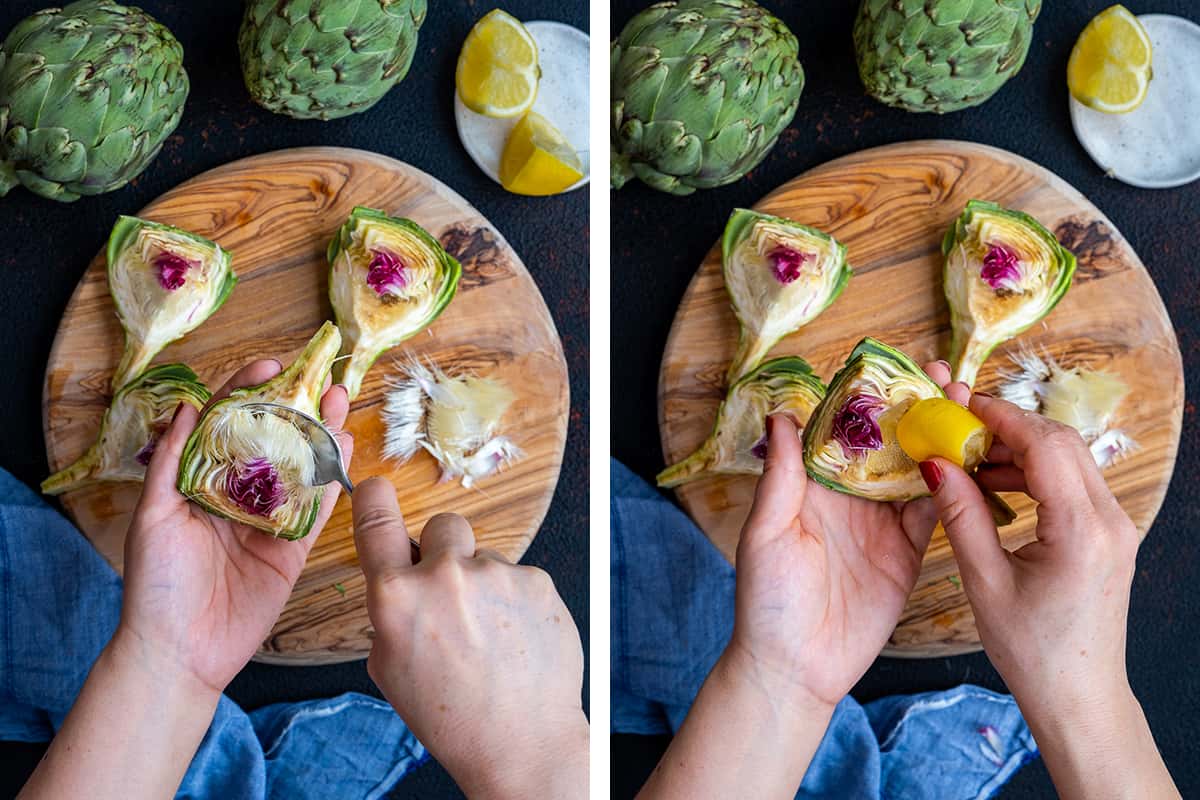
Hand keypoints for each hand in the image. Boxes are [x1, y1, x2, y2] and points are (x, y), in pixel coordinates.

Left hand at [117, 360, 352, 695]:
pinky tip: (346, 452)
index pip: (226, 426)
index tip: (270, 364)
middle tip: (321, 379)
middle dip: (297, 409)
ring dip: (322, 436)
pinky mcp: (292, 551)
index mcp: (201, 484)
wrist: (179, 651)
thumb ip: (171, 461)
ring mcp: (268, 524)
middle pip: (272, 442)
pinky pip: (317, 511)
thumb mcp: (152, 516)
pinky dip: (333, 482)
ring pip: (301, 470)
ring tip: (342, 403)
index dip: (248, 392)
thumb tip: (184, 406)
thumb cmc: (155, 586)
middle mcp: (238, 498)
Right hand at [351, 478, 587, 798]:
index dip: (374, 498)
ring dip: (485, 583)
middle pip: (444, 525)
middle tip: (455, 596)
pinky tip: (517, 639)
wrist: (521, 741)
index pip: (377, 521)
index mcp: (397, 598)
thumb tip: (404, 581)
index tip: (376, 488)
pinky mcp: (538, 580)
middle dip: (447, 551)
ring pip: (486, 557)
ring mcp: (497, 574)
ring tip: (493, 635)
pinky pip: (519, 576)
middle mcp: (446, 576)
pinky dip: (517, 600)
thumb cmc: (451, 716)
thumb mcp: (391, 667)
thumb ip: (392, 611)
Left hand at [729, 360, 956, 708]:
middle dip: (914, 408)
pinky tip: (975, 458)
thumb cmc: (768, 601)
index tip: (895, 365)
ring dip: (940, 438)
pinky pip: (934, 512)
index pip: (842, 429)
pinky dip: (955, 486)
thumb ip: (781, 477)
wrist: (795, 668)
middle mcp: (848, 498)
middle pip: (887, 443)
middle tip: (945, 375)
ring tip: (968, 403)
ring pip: (916, 469)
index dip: (867, 397)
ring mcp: (880, 524)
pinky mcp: (906, 552)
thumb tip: (781, 416)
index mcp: (811, 486)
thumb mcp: (766, 533)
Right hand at [922, 392, 1177, 798]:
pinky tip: (998, 485)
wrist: (1079, 695)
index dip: (1001, 418)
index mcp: (1080, 531)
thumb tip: (935, 462)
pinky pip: (1074, 482)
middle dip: (1009, 427)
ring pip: (1070, 458)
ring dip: (1021, 449)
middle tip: (959, 428)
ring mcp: (1116, 525)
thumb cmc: (1031, 650)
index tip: (960, 406)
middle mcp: (1109, 520)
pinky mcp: (1110, 533)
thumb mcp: (984, 582)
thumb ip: (961, 515)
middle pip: (1063, 442)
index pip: (1045, 446)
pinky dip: (1036, 472)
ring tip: (971, 460)